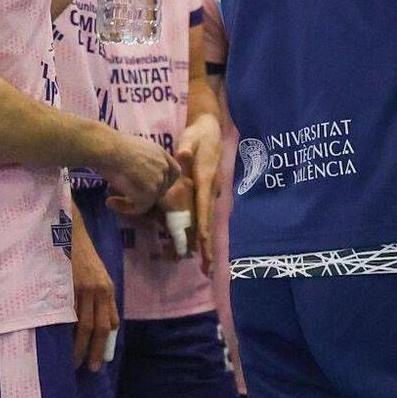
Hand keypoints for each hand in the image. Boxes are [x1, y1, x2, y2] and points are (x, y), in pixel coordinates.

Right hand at [68, 209, 119, 370]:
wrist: (69, 231)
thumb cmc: (83, 256)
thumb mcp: (101, 276)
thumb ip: (105, 300)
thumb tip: (111, 325)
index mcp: (107, 289)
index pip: (110, 323)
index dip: (104, 344)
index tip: (99, 360)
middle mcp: (98, 290)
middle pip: (97, 328)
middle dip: (93, 350)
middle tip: (88, 368)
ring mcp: (81, 288)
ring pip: (81, 324)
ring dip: (78, 346)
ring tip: (74, 360)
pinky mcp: (65, 285)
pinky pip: (65, 312)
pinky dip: (64, 328)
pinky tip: (60, 340)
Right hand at [101, 134, 180, 215]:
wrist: (107, 149)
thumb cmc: (113, 146)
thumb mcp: (136, 148)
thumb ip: (144, 160)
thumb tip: (138, 174)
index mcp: (162, 154)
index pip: (174, 173)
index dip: (163, 182)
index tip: (148, 187)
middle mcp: (164, 167)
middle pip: (162, 189)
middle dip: (146, 195)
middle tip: (126, 196)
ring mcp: (158, 180)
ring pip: (149, 200)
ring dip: (131, 203)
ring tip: (112, 199)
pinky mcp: (149, 192)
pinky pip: (139, 208)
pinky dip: (125, 208)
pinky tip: (110, 202)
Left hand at [175, 114, 221, 271]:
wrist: (211, 128)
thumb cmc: (198, 134)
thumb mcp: (191, 137)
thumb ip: (187, 147)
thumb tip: (184, 153)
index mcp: (206, 179)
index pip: (203, 206)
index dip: (203, 225)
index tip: (203, 242)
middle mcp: (212, 189)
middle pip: (209, 221)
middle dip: (208, 246)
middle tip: (209, 269)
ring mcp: (212, 192)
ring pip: (208, 221)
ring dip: (207, 244)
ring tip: (207, 266)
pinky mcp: (208, 193)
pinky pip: (206, 216)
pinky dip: (204, 233)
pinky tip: (201, 247)